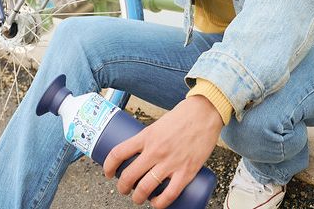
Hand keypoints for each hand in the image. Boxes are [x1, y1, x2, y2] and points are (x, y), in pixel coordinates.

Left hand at [102, 97, 222, 207]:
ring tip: (138, 198)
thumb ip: (149, 138)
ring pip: (146, 188)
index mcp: (146, 136)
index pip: (118, 153)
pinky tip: (156, 203)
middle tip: (123, 189)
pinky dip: (159, 203)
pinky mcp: (186, 171)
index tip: (108, 173)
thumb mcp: (158, 124)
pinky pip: (169, 194)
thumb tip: (141, 153)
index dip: (108, 166)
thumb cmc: (182, 116)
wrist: (205, 113)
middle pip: (129, 175)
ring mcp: (170, 162)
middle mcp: (155, 150)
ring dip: (138, 198)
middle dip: (122, 187)